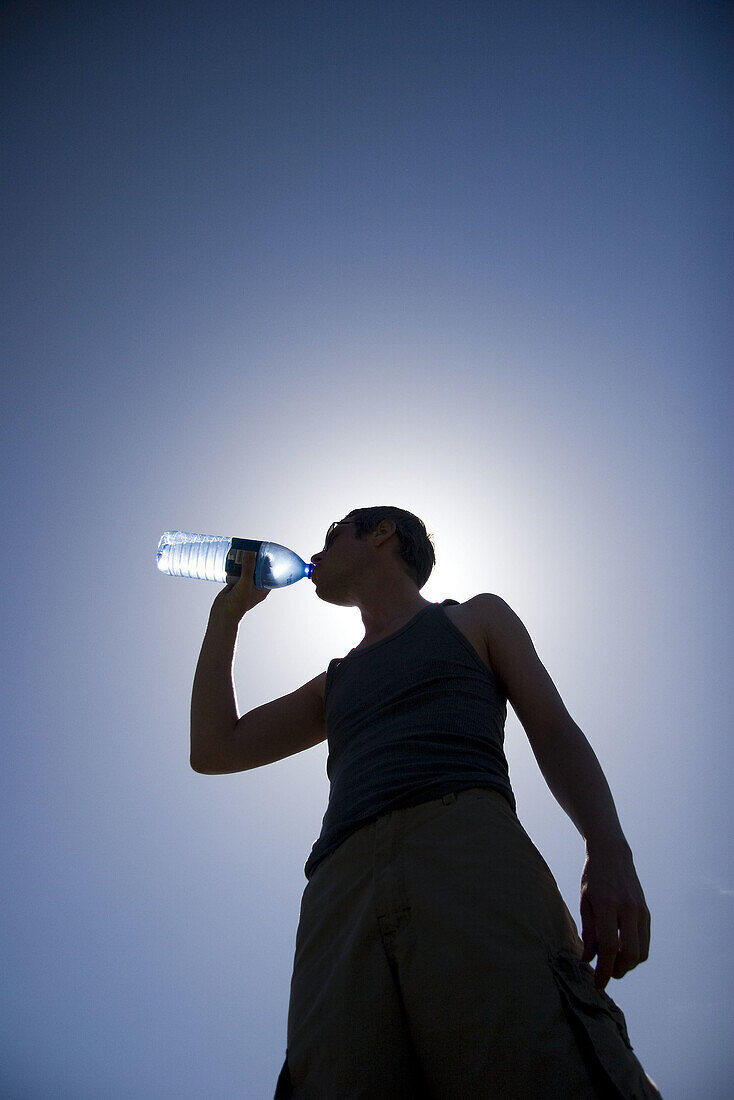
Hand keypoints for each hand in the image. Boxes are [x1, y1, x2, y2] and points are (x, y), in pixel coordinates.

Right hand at [210, 550, 269, 623]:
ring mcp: (244, 584)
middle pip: (258, 569)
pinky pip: (237, 571)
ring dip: (244, 561)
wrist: (223, 613)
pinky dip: (235, 565)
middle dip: (256, 559)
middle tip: (254, 547)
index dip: (271, 563)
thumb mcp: (245, 583)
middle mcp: (255, 586)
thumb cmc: (238, 603)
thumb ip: (248, 568)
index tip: (269, 551)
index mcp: (263, 588)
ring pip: (246, 569)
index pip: (271, 573)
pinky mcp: (234, 583)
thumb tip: (251, 552)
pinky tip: (232, 557)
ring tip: (243, 549)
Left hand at [579, 848, 650, 989]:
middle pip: (630, 954)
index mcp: (607, 905)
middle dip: (618, 971)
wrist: (612, 854)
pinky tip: (622, 951)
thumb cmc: (593, 877)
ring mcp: (640, 910)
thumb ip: (588, 932)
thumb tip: (588, 960)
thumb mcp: (585, 901)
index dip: (605, 970)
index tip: (598, 984)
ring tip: (613, 964)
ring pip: (642, 951)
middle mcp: (628, 909)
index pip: (610, 947)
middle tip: (606, 974)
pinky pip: (645, 941)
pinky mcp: (647, 912)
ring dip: (628, 964)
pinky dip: (636, 952)